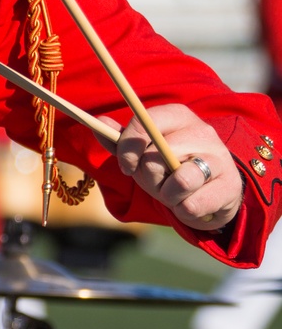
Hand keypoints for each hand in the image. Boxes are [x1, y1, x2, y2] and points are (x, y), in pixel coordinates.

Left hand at [105, 104, 242, 232]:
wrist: (211, 194)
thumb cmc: (171, 170)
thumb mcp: (143, 154)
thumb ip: (120, 141)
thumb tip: (98, 122)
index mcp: (177, 116)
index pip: (145, 122)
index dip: (128, 148)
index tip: (126, 166)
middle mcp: (202, 131)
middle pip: (156, 157)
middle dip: (148, 179)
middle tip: (158, 183)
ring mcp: (220, 158)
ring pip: (179, 182)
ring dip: (168, 197)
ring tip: (174, 195)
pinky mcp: (230, 186)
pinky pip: (193, 205)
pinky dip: (184, 212)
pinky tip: (190, 205)